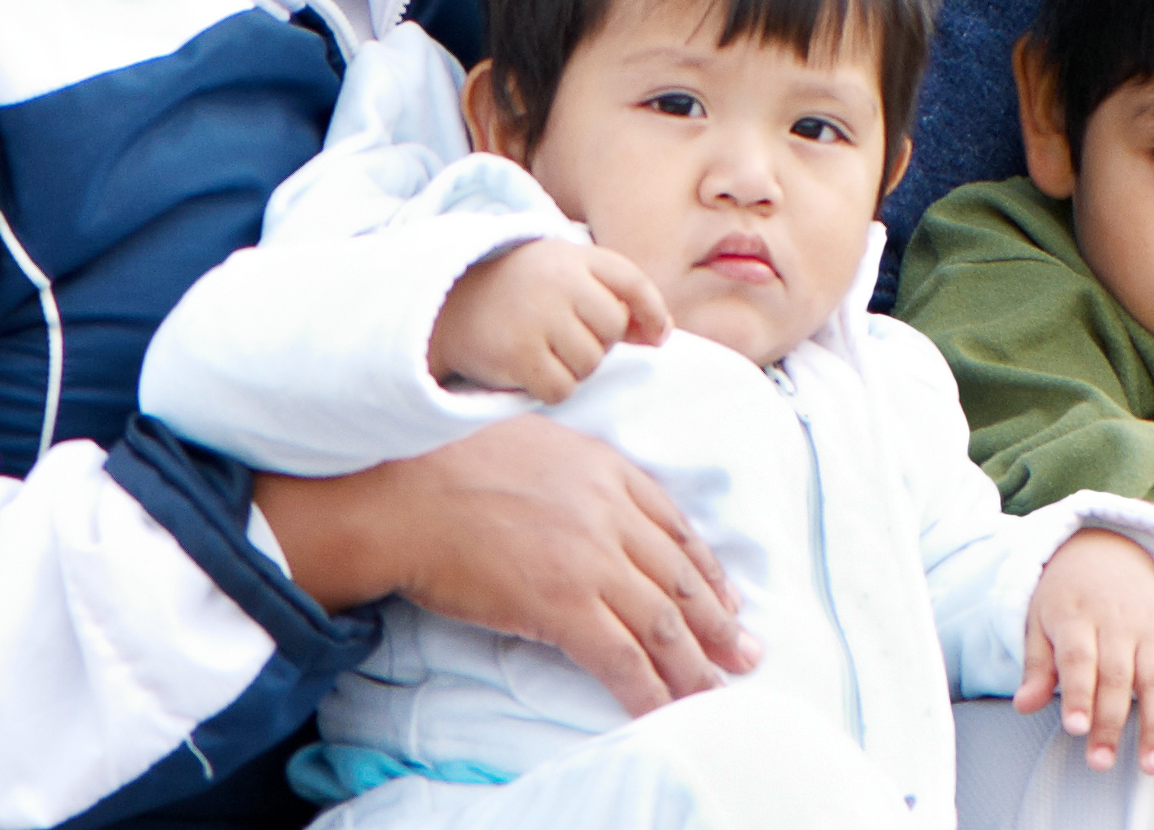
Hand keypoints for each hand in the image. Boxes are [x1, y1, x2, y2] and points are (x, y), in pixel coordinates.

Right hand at [253, 417, 753, 713]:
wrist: (406, 492)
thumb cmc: (448, 464)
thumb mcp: (536, 442)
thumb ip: (577, 473)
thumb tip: (586, 495)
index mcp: (607, 470)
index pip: (676, 527)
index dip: (708, 569)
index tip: (728, 597)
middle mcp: (611, 513)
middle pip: (681, 577)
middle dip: (720, 622)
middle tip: (747, 653)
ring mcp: (591, 561)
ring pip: (662, 623)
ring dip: (695, 664)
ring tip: (717, 691)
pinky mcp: (563, 605)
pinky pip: (621, 657)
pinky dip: (648, 690)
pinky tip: (663, 711)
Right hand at [431, 237, 669, 400]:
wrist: (449, 300)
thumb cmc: (524, 290)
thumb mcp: (568, 277)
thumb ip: (615, 298)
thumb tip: (661, 335)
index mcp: (574, 257)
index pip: (632, 283)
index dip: (651, 312)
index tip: (656, 336)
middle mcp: (559, 282)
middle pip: (612, 329)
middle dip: (599, 342)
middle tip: (568, 336)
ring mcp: (537, 318)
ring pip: (590, 363)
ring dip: (576, 368)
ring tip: (547, 351)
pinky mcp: (517, 354)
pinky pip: (562, 388)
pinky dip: (553, 388)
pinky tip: (533, 371)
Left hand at [1020, 527, 1153, 774]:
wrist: (1111, 548)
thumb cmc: (1067, 596)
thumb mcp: (1040, 619)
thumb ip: (1036, 666)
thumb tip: (1023, 706)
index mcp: (1077, 616)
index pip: (1079, 658)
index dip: (1078, 694)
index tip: (1075, 729)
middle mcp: (1118, 623)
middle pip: (1117, 675)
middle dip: (1110, 722)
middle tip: (1101, 763)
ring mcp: (1151, 631)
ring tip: (1152, 766)